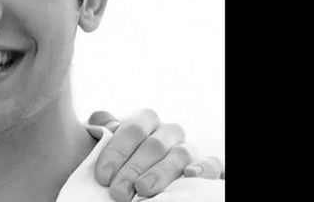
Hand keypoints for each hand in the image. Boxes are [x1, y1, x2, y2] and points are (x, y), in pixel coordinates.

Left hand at [88, 109, 223, 201]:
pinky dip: (204, 168)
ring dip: (160, 173)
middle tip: (118, 191)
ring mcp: (188, 147)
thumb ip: (106, 130)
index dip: (117, 152)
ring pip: (180, 154)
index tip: (103, 176)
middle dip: (133, 169)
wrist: (143, 171)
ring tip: (142, 190)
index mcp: (146, 121)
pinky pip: (213, 163)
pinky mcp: (205, 166)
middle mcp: (168, 132)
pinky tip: (190, 175)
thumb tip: (100, 121)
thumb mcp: (113, 143)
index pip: (133, 129)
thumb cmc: (124, 158)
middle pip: (154, 145)